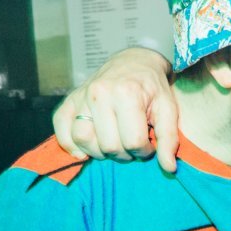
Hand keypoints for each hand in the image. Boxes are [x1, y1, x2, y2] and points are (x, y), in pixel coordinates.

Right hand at [52, 48, 178, 170]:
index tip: (148, 145)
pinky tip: (86, 149)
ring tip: (113, 145)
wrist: (135, 62)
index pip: (133, 142)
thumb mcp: (168, 110)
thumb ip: (169, 139)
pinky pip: (61, 129)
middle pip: (108, 145)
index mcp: (127, 94)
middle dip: (124, 154)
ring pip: (82, 139)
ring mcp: (82, 96)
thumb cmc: (153, 88)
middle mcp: (100, 93)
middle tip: (132, 145)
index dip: (144, 151)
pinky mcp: (70, 100)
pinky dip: (70, 144)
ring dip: (98, 152)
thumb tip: (169, 168)